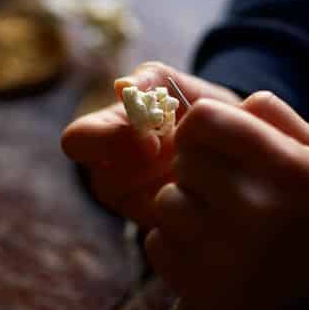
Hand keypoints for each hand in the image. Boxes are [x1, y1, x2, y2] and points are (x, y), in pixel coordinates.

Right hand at [61, 62, 241, 228]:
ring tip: (200, 171)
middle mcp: (110, 173)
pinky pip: (166, 229)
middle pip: (105, 184)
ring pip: (136, 209)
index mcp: (104, 135)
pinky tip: (210, 192)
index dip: (107, 141)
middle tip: (180, 160)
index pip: (76, 141)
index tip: (151, 139)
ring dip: (170, 191)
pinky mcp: (161, 230)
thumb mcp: (174, 84)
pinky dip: (191, 209)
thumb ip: (149, 79)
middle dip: (145, 173)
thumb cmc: (190, 105)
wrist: (233, 138)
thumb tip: (120, 87)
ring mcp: (133, 205)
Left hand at [146, 91, 308, 309]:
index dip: (199, 123)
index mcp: (289, 170)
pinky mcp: (201, 288)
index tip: (208, 138)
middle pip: (183, 158)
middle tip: (219, 184)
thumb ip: (275, 115)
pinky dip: (174, 241)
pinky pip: (156, 242)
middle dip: (194, 164)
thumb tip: (228, 101)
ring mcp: (227, 254)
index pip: (205, 118)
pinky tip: (207, 248)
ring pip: (165, 201)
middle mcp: (257, 211)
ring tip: (215, 217)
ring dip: (182, 204)